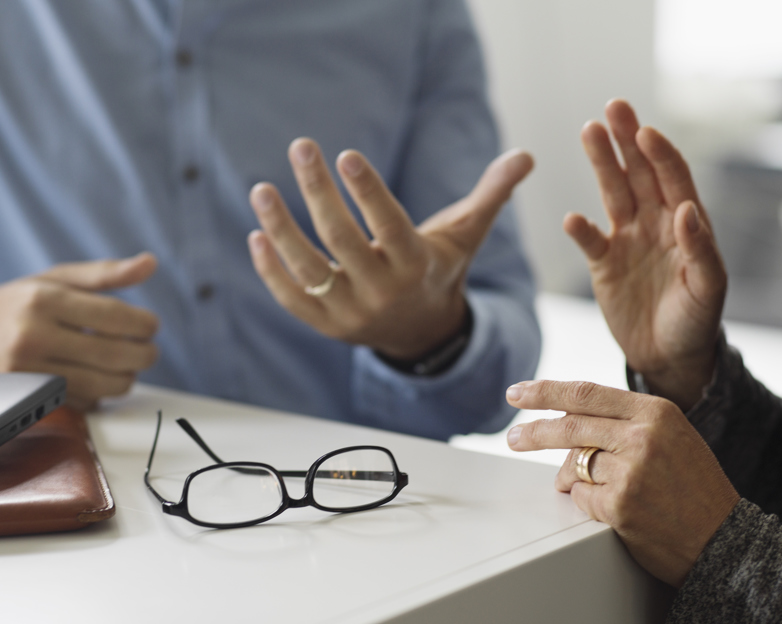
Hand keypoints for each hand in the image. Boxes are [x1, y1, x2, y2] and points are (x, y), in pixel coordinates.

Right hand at [0, 253, 160, 411]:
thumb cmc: (17, 304)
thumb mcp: (55, 280)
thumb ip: (104, 274)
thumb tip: (150, 263)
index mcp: (45, 299)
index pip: (114, 316)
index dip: (144, 324)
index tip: (151, 326)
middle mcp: (34, 334)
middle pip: (114, 354)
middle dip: (144, 354)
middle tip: (148, 350)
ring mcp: (27, 370)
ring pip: (104, 385)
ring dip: (126, 378)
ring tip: (125, 366)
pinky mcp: (25, 398)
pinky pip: (82, 402)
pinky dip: (98, 394)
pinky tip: (95, 379)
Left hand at [247, 138, 532, 359]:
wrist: (422, 333)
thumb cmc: (439, 269)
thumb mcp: (465, 235)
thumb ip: (491, 194)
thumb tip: (525, 155)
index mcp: (416, 266)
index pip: (389, 226)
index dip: (368, 192)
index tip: (345, 154)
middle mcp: (382, 291)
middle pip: (342, 239)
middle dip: (318, 191)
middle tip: (301, 146)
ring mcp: (350, 312)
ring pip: (308, 269)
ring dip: (280, 229)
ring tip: (261, 189)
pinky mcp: (325, 325)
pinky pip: (291, 298)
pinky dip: (270, 270)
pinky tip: (256, 233)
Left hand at [505, 380, 739, 586]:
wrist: (724, 540)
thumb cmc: (695, 489)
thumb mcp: (671, 437)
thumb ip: (625, 421)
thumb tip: (567, 415)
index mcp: (656, 412)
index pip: (586, 393)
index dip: (545, 392)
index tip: (518, 392)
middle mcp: (643, 436)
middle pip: (569, 426)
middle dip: (533, 432)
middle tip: (513, 437)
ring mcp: (631, 471)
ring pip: (573, 466)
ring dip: (570, 479)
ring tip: (591, 490)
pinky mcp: (620, 505)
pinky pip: (581, 497)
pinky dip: (587, 503)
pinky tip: (614, 510)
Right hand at [567, 100, 725, 409]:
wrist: (669, 358)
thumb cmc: (697, 322)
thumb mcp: (708, 289)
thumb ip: (700, 249)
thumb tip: (685, 209)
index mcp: (685, 224)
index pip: (673, 178)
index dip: (660, 154)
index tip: (646, 132)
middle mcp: (655, 224)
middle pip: (640, 173)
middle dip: (627, 139)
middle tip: (613, 107)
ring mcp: (627, 241)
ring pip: (613, 193)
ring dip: (602, 164)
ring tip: (589, 131)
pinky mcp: (603, 264)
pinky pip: (589, 240)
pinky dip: (579, 229)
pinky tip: (572, 218)